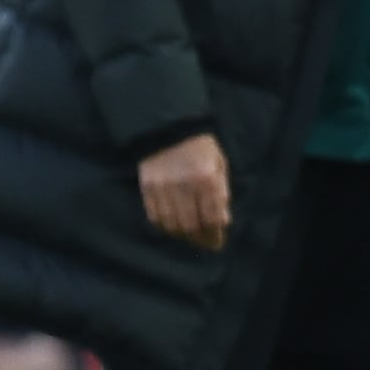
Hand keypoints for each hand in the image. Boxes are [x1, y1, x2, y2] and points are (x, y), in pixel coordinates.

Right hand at [138, 132, 232, 252]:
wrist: (168, 127)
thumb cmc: (199, 147)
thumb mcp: (218, 164)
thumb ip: (221, 192)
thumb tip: (222, 221)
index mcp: (206, 178)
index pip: (212, 218)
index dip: (215, 235)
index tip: (217, 242)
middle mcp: (184, 184)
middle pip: (191, 225)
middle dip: (199, 238)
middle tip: (203, 242)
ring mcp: (162, 186)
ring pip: (171, 224)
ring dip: (181, 234)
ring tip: (188, 235)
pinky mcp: (147, 186)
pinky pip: (154, 215)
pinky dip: (163, 225)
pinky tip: (171, 225)